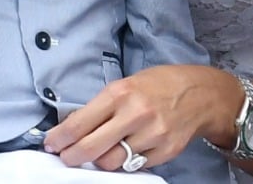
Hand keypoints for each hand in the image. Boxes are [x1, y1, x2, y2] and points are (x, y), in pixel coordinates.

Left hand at [43, 65, 235, 170]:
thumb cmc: (158, 85)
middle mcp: (135, 114)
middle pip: (92, 148)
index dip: (60, 138)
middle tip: (66, 157)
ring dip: (100, 161)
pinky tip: (126, 150)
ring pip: (112, 162)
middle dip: (72, 156)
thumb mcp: (126, 84)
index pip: (80, 123)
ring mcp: (151, 135)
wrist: (200, 94)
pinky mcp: (165, 151)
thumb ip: (102, 106)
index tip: (52, 144)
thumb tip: (73, 127)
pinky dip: (125, 162)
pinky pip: (134, 166)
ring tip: (99, 152)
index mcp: (120, 93)